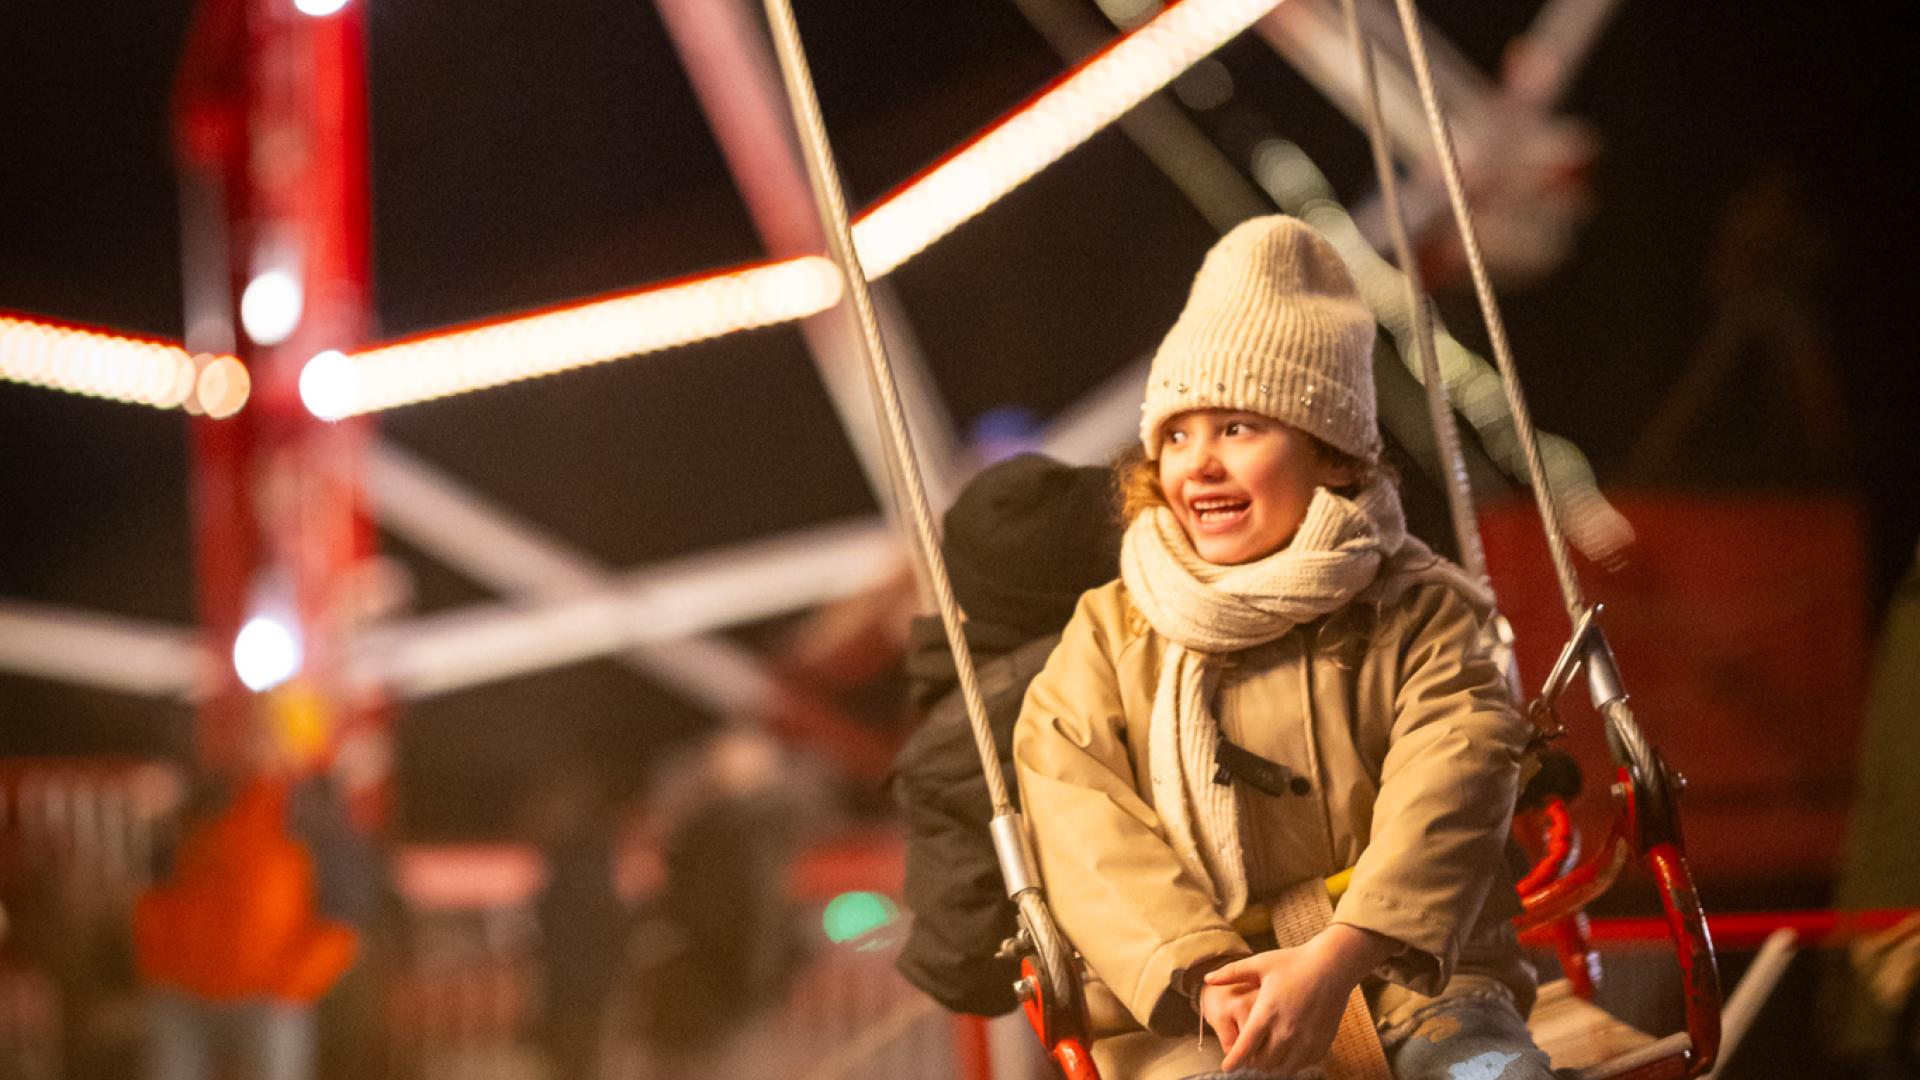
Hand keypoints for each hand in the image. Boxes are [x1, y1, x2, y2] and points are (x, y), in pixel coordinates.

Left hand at [1202, 924, 1397, 1073]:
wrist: (1333, 965)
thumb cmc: (1294, 962)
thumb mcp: (1261, 963)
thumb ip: (1232, 973)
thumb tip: (1207, 978)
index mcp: (1267, 1013)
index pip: (1245, 1048)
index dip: (1233, 1061)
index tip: (1226, 1066)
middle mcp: (1286, 1031)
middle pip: (1263, 1062)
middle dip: (1252, 1061)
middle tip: (1248, 1054)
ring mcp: (1306, 1039)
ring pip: (1283, 1067)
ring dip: (1272, 1064)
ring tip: (1267, 1053)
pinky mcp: (1322, 1042)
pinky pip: (1303, 1063)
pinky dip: (1292, 1062)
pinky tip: (1288, 1050)